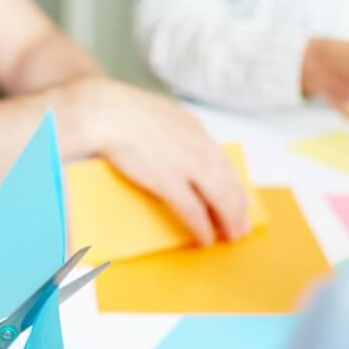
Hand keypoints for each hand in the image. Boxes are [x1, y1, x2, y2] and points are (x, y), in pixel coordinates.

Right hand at [70, 77, 251, 245]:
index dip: (233, 185)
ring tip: (231, 236)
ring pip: (219, 198)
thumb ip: (177, 130)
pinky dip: (202, 227)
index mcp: (196, 129)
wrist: (107, 111)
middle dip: (237, 208)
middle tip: (242, 226)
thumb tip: (179, 142)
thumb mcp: (163, 113)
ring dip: (228, 220)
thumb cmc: (124, 111)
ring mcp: (186, 165)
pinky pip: (193, 211)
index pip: (223, 163)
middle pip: (228, 183)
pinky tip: (206, 238)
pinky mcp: (168, 181)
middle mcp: (198, 147)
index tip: (239, 200)